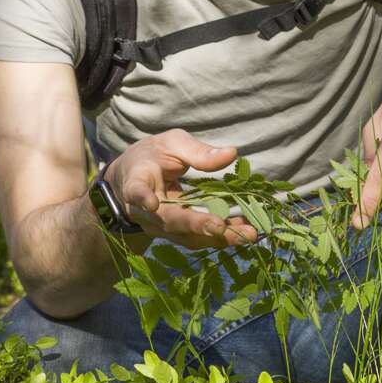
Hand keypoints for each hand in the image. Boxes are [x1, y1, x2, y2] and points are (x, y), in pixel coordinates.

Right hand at [105, 129, 259, 248]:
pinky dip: (222, 237)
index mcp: (137, 182)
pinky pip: (199, 238)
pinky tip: (245, 231)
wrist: (135, 178)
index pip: (136, 191)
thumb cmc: (154, 155)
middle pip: (169, 221)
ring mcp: (160, 227)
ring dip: (217, 237)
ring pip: (187, 237)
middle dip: (196, 225)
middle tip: (221, 228)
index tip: (152, 204)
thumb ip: (198, 151)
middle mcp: (145, 211)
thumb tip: (232, 153)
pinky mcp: (176, 234)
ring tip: (247, 233)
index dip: (143, 198)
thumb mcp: (172, 143)